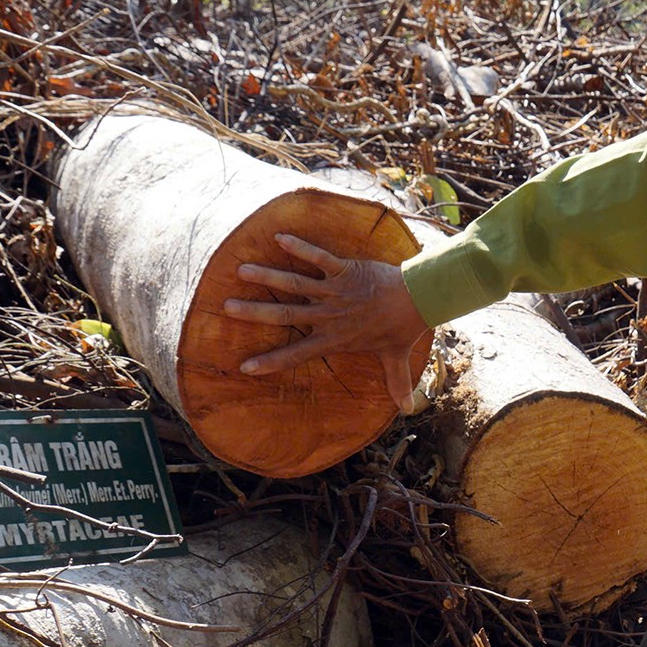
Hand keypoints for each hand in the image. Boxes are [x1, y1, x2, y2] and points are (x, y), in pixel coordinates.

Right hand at [222, 233, 432, 413]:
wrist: (419, 299)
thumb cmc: (404, 328)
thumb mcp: (396, 358)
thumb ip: (396, 383)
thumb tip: (408, 410)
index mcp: (335, 339)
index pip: (297, 354)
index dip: (271, 362)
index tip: (246, 367)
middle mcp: (330, 316)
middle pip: (286, 315)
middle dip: (254, 312)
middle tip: (227, 306)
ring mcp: (335, 291)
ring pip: (295, 284)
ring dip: (268, 276)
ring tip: (242, 270)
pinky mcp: (345, 269)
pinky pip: (319, 257)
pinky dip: (300, 247)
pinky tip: (280, 237)